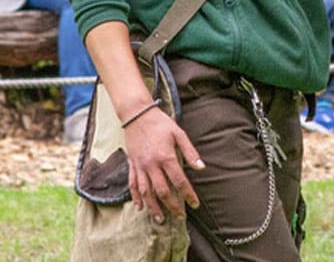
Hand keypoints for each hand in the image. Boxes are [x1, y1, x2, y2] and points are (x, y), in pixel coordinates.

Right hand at [125, 106, 203, 220]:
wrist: (137, 115)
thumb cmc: (161, 123)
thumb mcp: (179, 134)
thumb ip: (190, 152)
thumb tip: (201, 167)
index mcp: (166, 157)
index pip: (179, 181)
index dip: (188, 194)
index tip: (195, 204)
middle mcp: (151, 165)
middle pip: (162, 191)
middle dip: (172, 205)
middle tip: (180, 216)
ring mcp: (140, 166)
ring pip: (146, 192)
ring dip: (153, 207)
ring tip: (161, 218)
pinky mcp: (132, 165)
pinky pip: (133, 184)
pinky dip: (136, 197)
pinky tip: (141, 207)